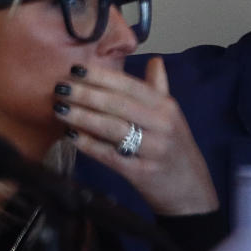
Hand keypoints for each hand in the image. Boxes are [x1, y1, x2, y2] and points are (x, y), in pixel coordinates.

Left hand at [56, 57, 218, 215]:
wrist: (191, 190)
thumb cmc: (176, 148)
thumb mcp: (172, 116)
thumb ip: (159, 88)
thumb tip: (155, 60)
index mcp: (166, 106)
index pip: (130, 85)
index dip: (102, 76)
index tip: (76, 69)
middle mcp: (161, 124)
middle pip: (118, 104)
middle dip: (86, 94)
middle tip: (60, 87)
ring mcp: (152, 149)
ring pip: (113, 128)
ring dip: (83, 116)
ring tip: (59, 108)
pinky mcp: (141, 172)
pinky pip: (110, 155)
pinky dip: (89, 144)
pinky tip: (71, 135)